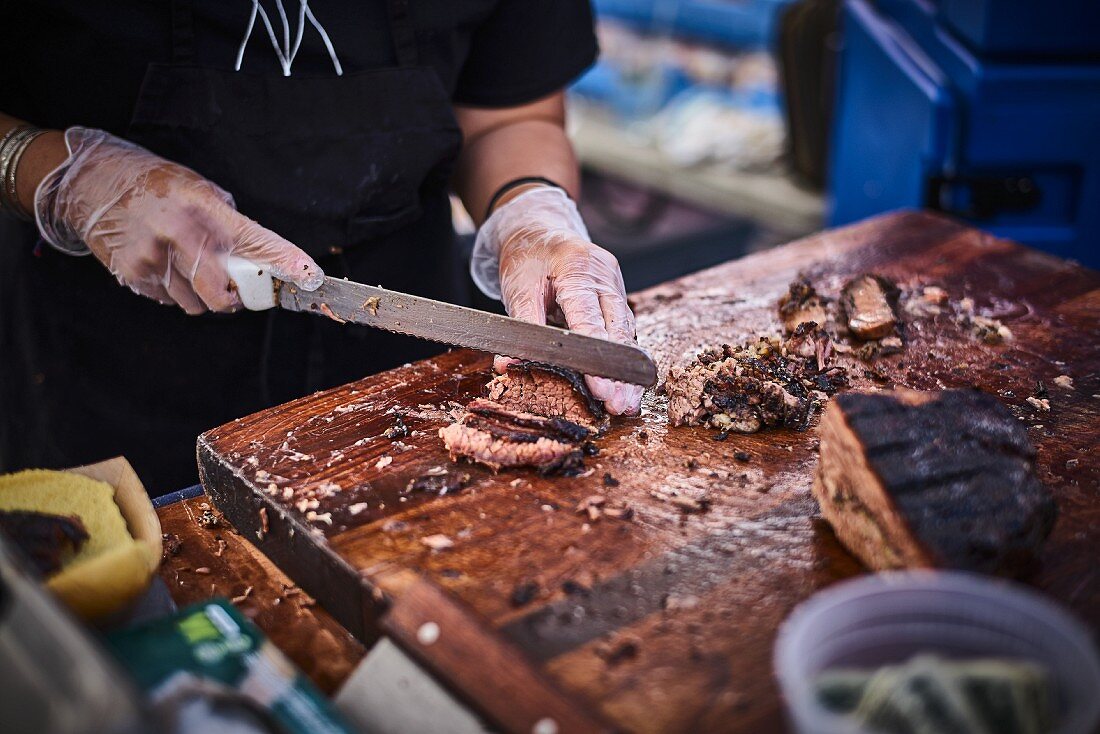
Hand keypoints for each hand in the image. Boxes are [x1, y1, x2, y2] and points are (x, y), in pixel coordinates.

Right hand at [34, 127, 322, 313]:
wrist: (91, 182)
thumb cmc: (154, 184)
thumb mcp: (200, 190)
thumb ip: (230, 224)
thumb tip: (262, 258)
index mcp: (205, 208)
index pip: (257, 241)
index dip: (286, 263)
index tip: (310, 278)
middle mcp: (182, 235)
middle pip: (225, 296)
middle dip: (235, 299)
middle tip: (235, 288)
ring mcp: (155, 258)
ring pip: (196, 304)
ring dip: (201, 294)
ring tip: (186, 264)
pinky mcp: (134, 274)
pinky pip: (169, 300)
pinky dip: (174, 291)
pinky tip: (163, 265)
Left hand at [472, 186, 643, 414]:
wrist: (539, 228)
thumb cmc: (527, 256)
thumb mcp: (517, 286)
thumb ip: (520, 327)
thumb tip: (509, 365)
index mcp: (579, 269)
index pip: (591, 320)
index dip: (597, 359)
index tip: (601, 390)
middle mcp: (605, 276)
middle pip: (618, 330)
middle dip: (619, 372)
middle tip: (619, 406)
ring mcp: (615, 284)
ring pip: (626, 332)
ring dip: (625, 370)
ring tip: (626, 403)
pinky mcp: (615, 295)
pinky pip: (623, 328)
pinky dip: (622, 356)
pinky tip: (624, 383)